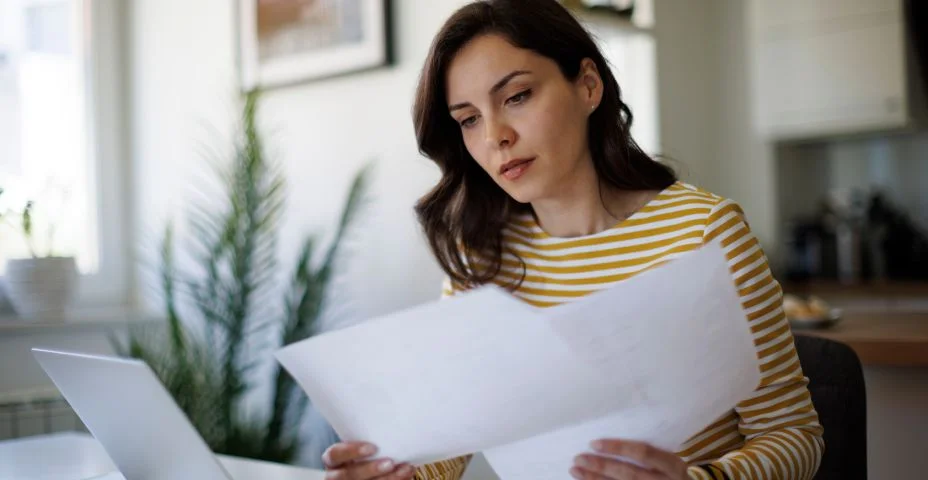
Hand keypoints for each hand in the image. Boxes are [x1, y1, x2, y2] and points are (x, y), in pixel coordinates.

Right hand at [322, 442, 415, 479]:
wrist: (370, 466)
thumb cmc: (368, 448)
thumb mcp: (362, 441)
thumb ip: (369, 435)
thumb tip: (392, 415)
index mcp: (333, 459)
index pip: (334, 454)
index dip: (352, 451)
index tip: (372, 447)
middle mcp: (337, 475)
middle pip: (348, 475)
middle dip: (370, 469)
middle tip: (390, 462)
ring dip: (387, 479)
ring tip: (405, 469)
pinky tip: (407, 475)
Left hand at [571, 439, 686, 479]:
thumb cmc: (679, 470)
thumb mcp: (672, 457)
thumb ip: (651, 449)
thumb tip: (618, 428)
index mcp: (672, 465)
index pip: (643, 453)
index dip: (618, 448)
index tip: (593, 443)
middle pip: (629, 474)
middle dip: (601, 467)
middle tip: (578, 458)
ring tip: (575, 471)